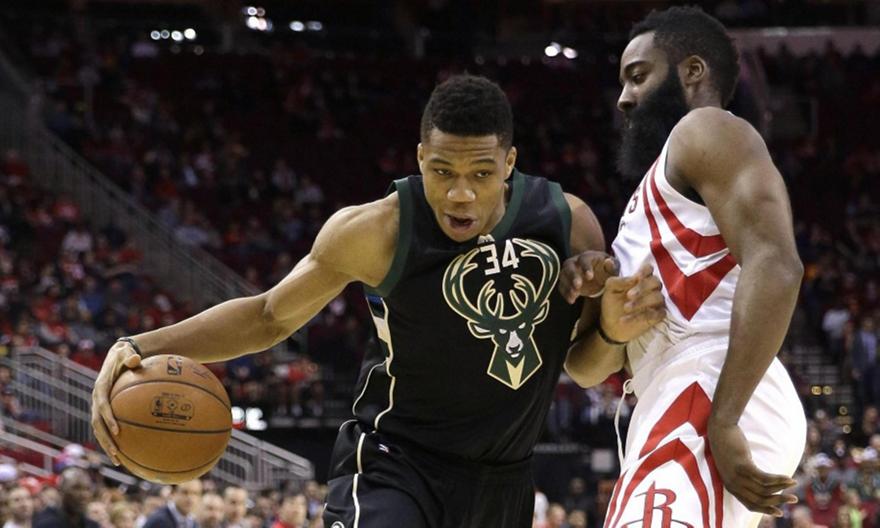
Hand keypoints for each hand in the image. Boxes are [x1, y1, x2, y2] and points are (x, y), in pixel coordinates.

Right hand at [91, 340, 141, 464]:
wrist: (116, 357)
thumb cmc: (125, 356)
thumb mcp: (127, 354)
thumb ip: (131, 358)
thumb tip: (136, 358)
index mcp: (100, 388)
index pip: (102, 406)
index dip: (108, 418)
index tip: (118, 431)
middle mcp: (96, 400)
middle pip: (97, 424)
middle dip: (106, 439)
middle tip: (117, 452)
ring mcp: (97, 407)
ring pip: (98, 431)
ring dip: (106, 446)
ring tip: (118, 461)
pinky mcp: (102, 412)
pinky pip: (105, 429)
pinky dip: (111, 441)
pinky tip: (124, 454)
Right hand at [559, 251, 619, 302]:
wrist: (600, 275)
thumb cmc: (607, 270)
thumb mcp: (613, 267)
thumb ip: (612, 266)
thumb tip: (609, 262)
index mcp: (588, 256)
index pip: (584, 259)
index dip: (586, 267)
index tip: (590, 277)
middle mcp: (575, 262)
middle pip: (569, 266)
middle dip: (572, 276)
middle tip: (578, 285)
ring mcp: (569, 271)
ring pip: (563, 276)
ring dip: (568, 286)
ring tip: (574, 295)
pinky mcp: (566, 281)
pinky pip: (562, 286)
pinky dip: (565, 293)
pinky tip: (571, 300)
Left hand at [599, 263, 665, 342]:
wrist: (610, 324)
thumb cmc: (612, 303)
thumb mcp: (610, 290)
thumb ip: (618, 281)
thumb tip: (633, 278)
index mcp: (639, 279)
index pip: (649, 269)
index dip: (645, 271)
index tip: (637, 277)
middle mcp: (650, 289)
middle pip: (656, 282)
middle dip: (643, 287)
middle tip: (629, 295)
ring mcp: (656, 302)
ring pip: (658, 297)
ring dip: (641, 302)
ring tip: (625, 308)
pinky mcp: (657, 316)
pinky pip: (656, 314)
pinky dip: (640, 317)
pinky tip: (625, 320)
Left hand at [708, 421, 797, 515]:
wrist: (720, 429)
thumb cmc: (729, 447)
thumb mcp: (735, 467)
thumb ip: (744, 478)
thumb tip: (761, 486)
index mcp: (731, 487)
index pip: (750, 505)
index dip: (766, 510)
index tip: (780, 512)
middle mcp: (733, 484)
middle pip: (759, 500)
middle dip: (778, 501)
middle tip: (794, 499)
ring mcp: (737, 476)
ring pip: (764, 490)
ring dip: (782, 489)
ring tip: (794, 485)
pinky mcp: (743, 466)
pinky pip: (765, 478)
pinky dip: (779, 480)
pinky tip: (789, 478)